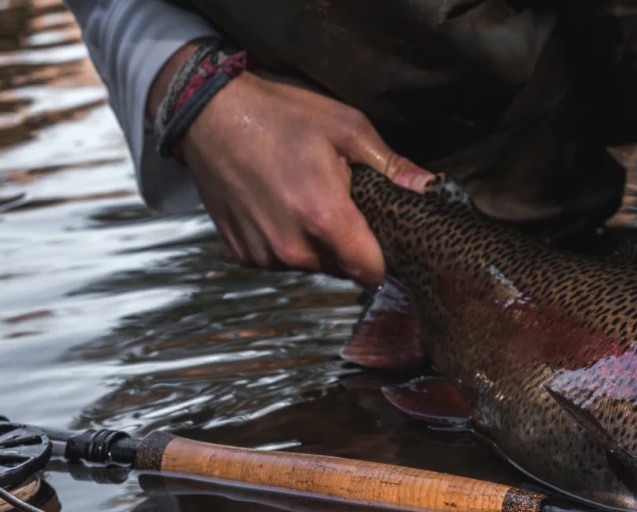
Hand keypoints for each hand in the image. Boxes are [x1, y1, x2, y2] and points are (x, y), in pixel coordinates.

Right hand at [147, 44, 432, 288]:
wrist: (207, 115)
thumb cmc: (278, 115)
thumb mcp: (346, 127)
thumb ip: (391, 166)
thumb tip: (429, 188)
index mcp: (324, 219)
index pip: (371, 271)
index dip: (384, 259)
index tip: (385, 240)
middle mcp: (292, 247)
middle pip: (342, 269)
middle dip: (349, 245)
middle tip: (341, 203)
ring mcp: (264, 254)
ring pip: (311, 266)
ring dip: (317, 244)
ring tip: (305, 199)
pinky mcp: (242, 255)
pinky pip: (280, 260)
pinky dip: (286, 241)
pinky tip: (279, 206)